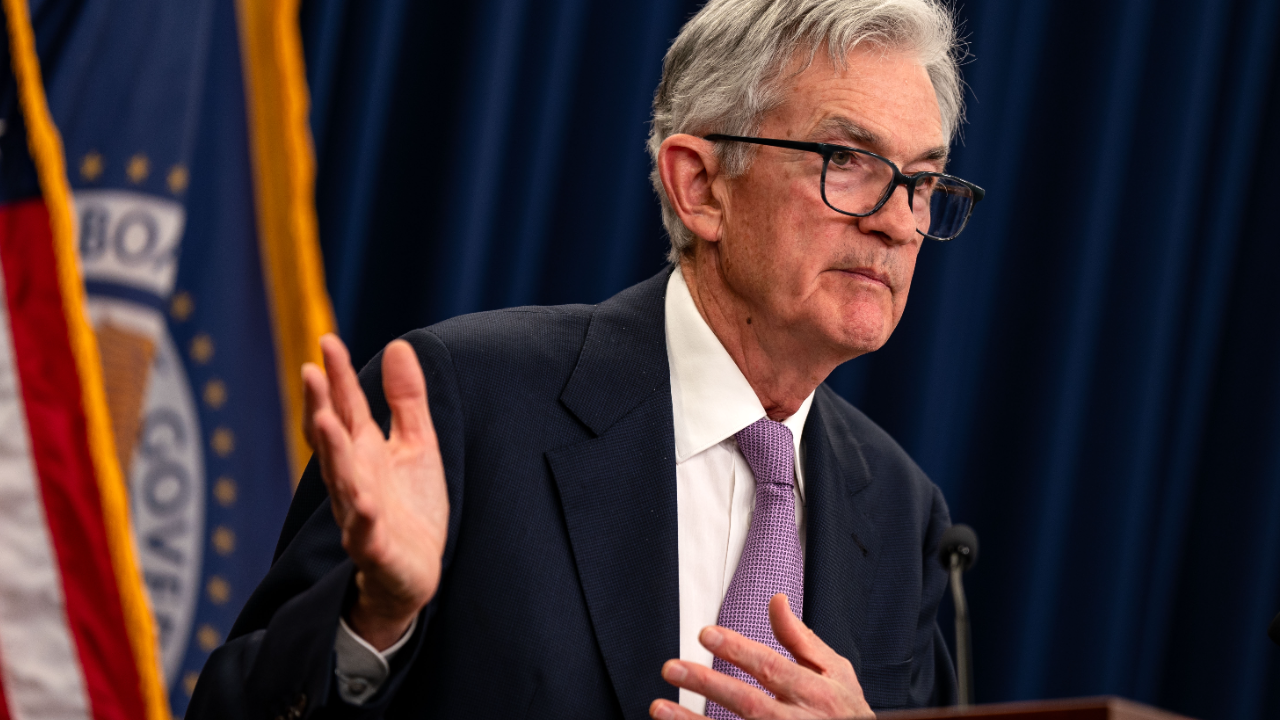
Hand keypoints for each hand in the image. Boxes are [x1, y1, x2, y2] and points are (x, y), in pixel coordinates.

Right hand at [302, 334, 448, 649]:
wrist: (413, 573)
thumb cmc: (409, 507)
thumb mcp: (417, 444)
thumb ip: (406, 400)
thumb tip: (399, 345)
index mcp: (362, 452)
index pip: (345, 408)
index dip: (336, 377)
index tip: (327, 342)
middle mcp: (353, 479)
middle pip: (333, 440)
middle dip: (321, 406)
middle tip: (310, 373)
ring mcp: (360, 514)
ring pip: (342, 481)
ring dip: (333, 453)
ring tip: (325, 421)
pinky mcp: (376, 548)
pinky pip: (366, 533)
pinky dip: (364, 519)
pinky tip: (367, 503)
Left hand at [650, 594, 873, 719]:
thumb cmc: (847, 714)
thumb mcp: (836, 672)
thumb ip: (801, 639)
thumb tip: (775, 601)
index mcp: (814, 692)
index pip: (770, 667)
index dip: (738, 649)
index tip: (705, 634)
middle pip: (746, 702)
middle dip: (706, 685)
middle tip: (670, 668)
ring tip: (660, 708)